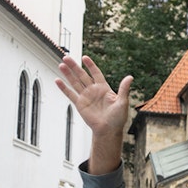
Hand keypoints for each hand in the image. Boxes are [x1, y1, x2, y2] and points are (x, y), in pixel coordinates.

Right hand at [55, 56, 132, 174]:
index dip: (90, 65)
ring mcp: (86, 97)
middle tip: (67, 57)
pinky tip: (57, 80)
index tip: (85, 58)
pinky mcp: (80, 104)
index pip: (96, 73)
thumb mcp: (122, 102)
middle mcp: (94, 91)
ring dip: (68, 74)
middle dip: (75, 66)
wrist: (109, 130)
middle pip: (82, 75)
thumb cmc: (118, 118)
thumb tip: (130, 77)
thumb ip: (124, 89)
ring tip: (61, 64)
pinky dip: (64, 88)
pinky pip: (70, 94)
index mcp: (104, 89)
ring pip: (75, 82)